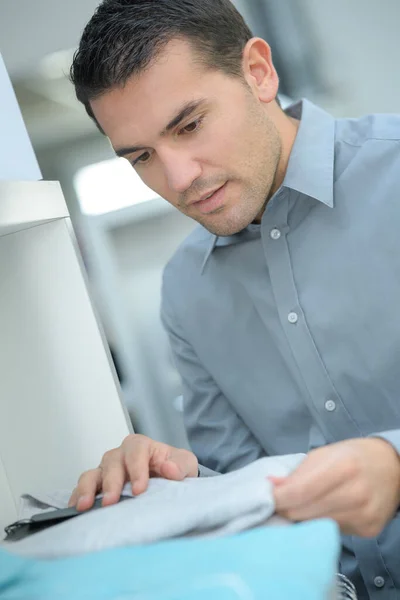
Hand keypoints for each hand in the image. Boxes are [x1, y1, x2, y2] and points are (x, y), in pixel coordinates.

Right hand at [68, 434, 197, 510]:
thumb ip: (179, 465)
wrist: (169, 479)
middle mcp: (120, 455)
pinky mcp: (97, 485)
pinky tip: (75, 510)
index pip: (136, 452)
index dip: (136, 469)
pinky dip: (78, 498)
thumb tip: (169, 468)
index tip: (140, 490)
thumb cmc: (174, 469)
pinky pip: (83, 488)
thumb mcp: (185, 464)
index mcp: (141, 446)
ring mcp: (106, 470)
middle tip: (111, 502)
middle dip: (111, 483)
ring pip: (92, 473)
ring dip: (87, 489)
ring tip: (85, 506)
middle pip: (112, 463)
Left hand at [271, 438, 399, 536]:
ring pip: (315, 526)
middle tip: (278, 504)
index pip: (298, 492)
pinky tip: (325, 511)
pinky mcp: (368, 531)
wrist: (392, 468)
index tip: (263, 499)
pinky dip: (322, 524)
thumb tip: (270, 486)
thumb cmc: (352, 456)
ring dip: (302, 518)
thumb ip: (296, 472)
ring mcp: (363, 515)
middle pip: (304, 513)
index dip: (276, 499)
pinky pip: (333, 532)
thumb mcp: (323, 454)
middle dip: (286, 509)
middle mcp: (355, 494)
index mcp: (342, 467)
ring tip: (300, 507)